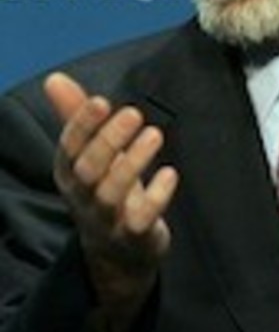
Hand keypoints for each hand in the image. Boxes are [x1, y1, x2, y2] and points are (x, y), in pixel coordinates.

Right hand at [45, 72, 178, 331]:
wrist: (119, 252)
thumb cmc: (104, 189)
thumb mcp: (90, 154)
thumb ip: (77, 117)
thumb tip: (54, 78)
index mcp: (70, 174)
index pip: (69, 148)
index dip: (82, 125)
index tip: (102, 100)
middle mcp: (84, 197)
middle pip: (88, 170)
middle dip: (108, 140)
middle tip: (133, 113)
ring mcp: (108, 219)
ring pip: (112, 193)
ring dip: (133, 162)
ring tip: (155, 133)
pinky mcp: (135, 235)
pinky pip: (142, 219)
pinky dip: (156, 196)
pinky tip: (171, 174)